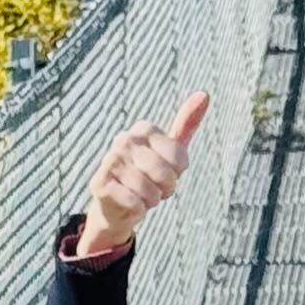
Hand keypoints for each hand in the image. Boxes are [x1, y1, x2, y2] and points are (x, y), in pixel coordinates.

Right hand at [76, 94, 210, 256]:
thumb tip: (204, 94)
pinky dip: (137, 210)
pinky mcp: (100, 183)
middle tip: (155, 188)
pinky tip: (129, 204)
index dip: (177, 174)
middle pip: (164, 174)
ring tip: (142, 196)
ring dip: (151, 201)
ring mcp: (110, 160)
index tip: (166, 173)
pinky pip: (134, 202)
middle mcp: (124, 140)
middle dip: (165, 189)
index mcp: (144, 129)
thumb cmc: (148, 176)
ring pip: (149, 191)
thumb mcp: (170, 150)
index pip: (179, 158)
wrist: (118, 205)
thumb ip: (186, 124)